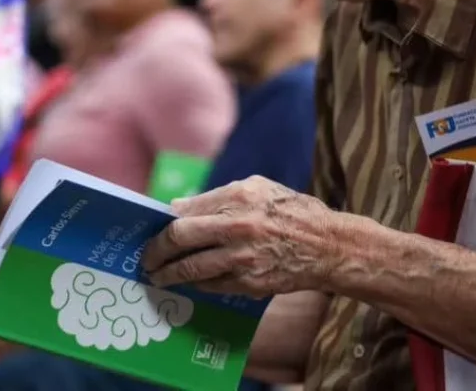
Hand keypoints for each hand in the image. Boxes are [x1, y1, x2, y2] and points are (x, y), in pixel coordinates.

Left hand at [142, 176, 341, 297]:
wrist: (328, 246)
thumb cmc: (292, 211)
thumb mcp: (258, 189)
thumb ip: (217, 198)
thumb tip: (178, 208)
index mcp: (238, 196)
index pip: (184, 211)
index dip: (161, 224)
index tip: (151, 231)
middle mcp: (237, 225)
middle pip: (179, 237)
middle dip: (156, 251)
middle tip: (147, 259)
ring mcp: (242, 257)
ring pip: (190, 268)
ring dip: (168, 275)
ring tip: (159, 277)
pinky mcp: (249, 283)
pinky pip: (211, 285)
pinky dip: (196, 284)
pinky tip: (190, 282)